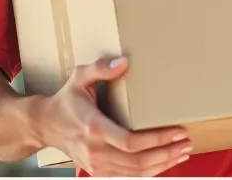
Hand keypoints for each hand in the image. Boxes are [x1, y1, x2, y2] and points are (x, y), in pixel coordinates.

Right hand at [36, 56, 191, 176]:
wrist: (45, 125)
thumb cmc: (66, 99)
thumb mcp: (79, 77)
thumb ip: (100, 68)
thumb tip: (123, 62)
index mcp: (94, 127)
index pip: (130, 142)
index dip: (157, 140)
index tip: (178, 132)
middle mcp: (96, 151)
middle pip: (137, 161)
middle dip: (166, 153)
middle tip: (187, 142)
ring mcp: (96, 165)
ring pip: (134, 173)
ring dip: (162, 164)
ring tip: (182, 152)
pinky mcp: (97, 171)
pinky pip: (127, 177)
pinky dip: (148, 172)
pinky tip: (164, 163)